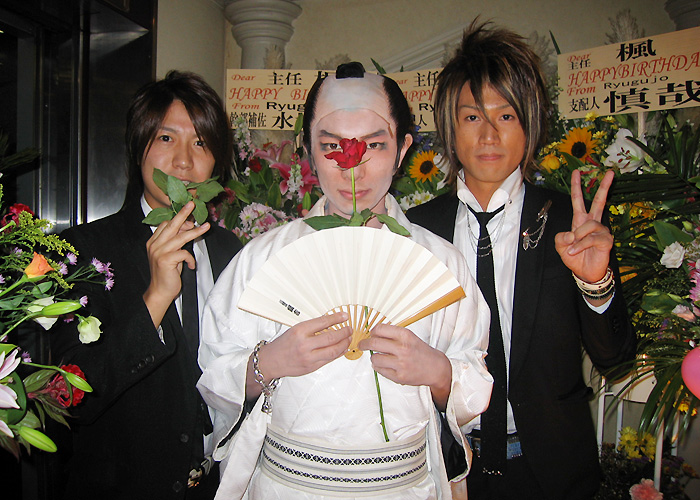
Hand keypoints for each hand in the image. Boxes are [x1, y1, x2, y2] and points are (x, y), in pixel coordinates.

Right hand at [143, 201, 209, 326]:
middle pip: (171, 225)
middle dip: (183, 213)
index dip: (179, 219)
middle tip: (192, 204)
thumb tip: (188, 228)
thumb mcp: (171, 255)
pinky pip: (184, 253)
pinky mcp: (165, 260)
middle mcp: (154, 245)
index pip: (165, 224)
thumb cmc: (167, 274)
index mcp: (153, 242)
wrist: (160, 291)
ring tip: (207, 226)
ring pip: (180, 237)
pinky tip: (191, 265)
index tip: (190, 217)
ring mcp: (159, 252)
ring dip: (195, 231)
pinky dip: (191, 259)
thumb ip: (176, 242)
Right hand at [256, 313, 351, 380]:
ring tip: (348, 339)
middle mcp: (304, 344)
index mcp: (300, 331)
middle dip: (344, 332)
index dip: (337, 318)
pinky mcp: (312, 367)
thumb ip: (312, 328)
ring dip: (344, 343)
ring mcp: (309, 357)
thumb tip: (331, 324)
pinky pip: (329, 359)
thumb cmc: (282, 345)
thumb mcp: (295, 330)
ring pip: (333, 350)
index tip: (345, 316)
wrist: (271, 361)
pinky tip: (342, 349)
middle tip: (349, 329)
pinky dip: (338, 353)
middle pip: (331, 337)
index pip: (323, 322)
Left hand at [358, 324, 450, 407]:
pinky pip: (380, 370)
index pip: (380, 329)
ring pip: (374, 358)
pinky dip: (379, 367)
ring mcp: (401, 364)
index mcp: (405, 335)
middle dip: (364, 343)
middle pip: (374, 343)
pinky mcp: (399, 376)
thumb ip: (393, 334)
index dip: (372, 331)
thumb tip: (372, 333)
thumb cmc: (421, 351)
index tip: (370, 334)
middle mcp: (403, 349)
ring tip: (379, 357)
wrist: (435, 368)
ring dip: (373, 357)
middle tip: (362, 344)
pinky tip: (385, 365)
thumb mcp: (409, 337)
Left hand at [555, 170, 613, 282]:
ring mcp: (601, 231)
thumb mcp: (561, 246)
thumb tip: (572, 233)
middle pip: (599, 201)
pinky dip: (581, 245)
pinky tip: (576, 251)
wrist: (585, 273)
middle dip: (604, 186)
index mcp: (580, 221)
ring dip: (577, 238)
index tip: (576, 172)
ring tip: (572, 249)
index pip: (578, 200)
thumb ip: (561, 237)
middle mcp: (593, 223)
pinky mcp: (607, 240)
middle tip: (611, 172)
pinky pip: (592, 238)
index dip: (576, 187)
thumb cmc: (574, 257)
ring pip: (588, 226)